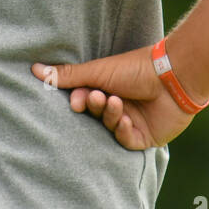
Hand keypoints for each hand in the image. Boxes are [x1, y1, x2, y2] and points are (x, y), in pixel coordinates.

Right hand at [31, 44, 197, 149]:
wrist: (173, 77)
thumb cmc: (136, 68)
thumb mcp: (98, 71)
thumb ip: (68, 75)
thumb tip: (34, 69)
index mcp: (107, 87)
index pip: (83, 100)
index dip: (78, 101)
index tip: (76, 101)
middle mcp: (117, 104)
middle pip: (94, 115)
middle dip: (94, 107)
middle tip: (97, 98)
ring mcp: (130, 121)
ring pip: (108, 127)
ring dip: (110, 115)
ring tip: (115, 102)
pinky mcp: (144, 136)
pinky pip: (125, 140)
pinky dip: (122, 130)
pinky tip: (126, 119)